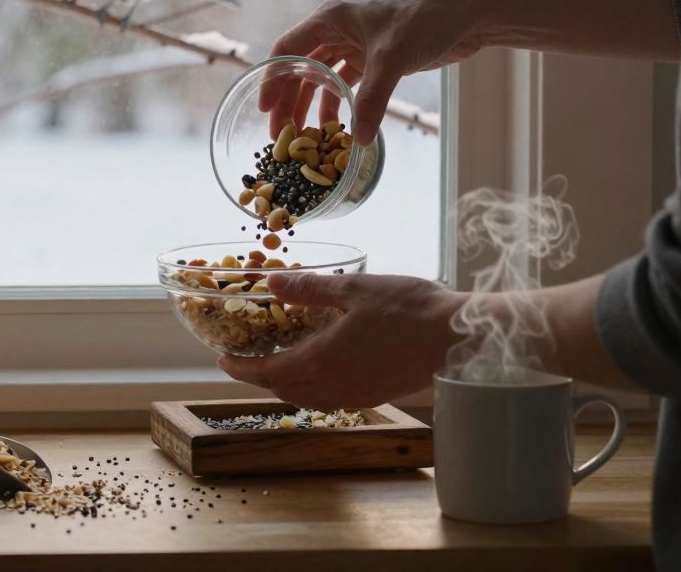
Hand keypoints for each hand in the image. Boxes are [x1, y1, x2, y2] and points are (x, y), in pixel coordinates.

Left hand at [218, 272, 465, 409]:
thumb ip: (309, 289)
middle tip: (246, 358)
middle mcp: (334, 386)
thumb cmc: (408, 309)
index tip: (223, 360)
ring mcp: (356, 395)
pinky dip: (312, 387)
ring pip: (307, 398)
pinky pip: (331, 399)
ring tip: (278, 362)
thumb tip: (271, 282)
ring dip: (285, 384)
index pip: (267, 372)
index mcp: (322, 360)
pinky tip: (320, 368)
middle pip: (283, 389)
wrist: (456, 338)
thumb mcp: (353, 288)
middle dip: (260, 376)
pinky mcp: (375, 396)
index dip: (240, 368)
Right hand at [260, 0, 485, 143]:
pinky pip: (345, 86)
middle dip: (289, 101)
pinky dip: (339, 105)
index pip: (287, 50)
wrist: (467, 14)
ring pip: (322, 79)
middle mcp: (337, 29)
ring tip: (305, 137)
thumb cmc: (425, 20)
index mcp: (330, 18)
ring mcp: (355, 44)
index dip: (272, 80)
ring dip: (312, 106)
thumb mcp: (392, 60)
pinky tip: (337, 128)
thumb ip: (372, 101)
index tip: (264, 110)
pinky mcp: (373, 59)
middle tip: (281, 135)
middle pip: (301, 68)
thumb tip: (359, 140)